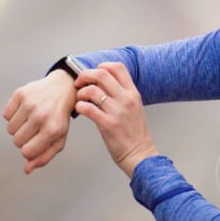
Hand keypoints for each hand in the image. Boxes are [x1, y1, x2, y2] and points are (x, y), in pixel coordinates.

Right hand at [3, 70, 75, 173]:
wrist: (63, 88)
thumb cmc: (59, 117)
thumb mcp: (58, 138)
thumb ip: (44, 157)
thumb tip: (27, 169)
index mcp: (52, 130)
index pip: (26, 152)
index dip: (29, 150)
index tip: (36, 141)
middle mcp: (41, 116)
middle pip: (17, 141)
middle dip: (24, 138)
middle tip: (35, 128)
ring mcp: (30, 104)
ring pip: (10, 129)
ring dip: (18, 127)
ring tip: (30, 119)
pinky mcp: (21, 94)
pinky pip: (6, 114)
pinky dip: (12, 114)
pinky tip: (25, 109)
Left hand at [74, 62, 158, 177]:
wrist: (140, 154)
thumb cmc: (135, 133)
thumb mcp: (135, 108)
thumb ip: (123, 94)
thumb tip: (104, 84)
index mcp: (133, 93)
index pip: (118, 67)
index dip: (102, 66)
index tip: (94, 73)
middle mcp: (126, 99)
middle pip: (101, 74)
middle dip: (85, 75)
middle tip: (79, 83)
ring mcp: (117, 111)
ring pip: (92, 90)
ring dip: (81, 92)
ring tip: (80, 99)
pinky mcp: (107, 124)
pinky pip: (87, 108)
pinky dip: (79, 106)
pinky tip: (80, 110)